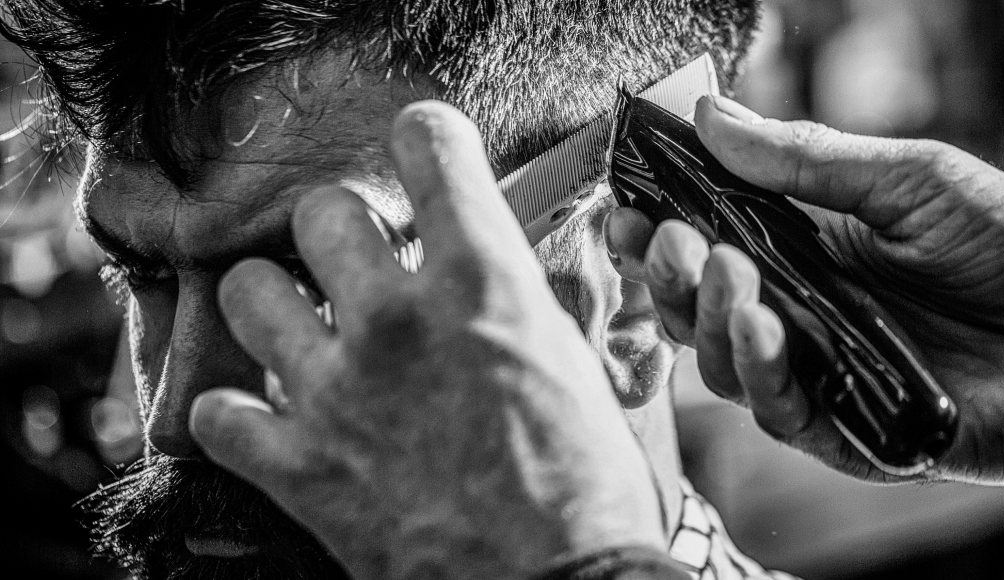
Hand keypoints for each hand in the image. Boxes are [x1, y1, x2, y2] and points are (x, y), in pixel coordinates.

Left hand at [187, 102, 663, 579]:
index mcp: (484, 285)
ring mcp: (338, 392)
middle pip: (322, 212)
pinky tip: (271, 420)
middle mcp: (398, 320)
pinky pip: (216, 413)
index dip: (428, 139)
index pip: (431, 148)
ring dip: (277, 305)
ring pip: (249, 292)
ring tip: (305, 332)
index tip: (427, 155)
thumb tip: (510, 266)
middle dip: (344, 230)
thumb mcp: (579, 372)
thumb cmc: (587, 487)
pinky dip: (238, 414)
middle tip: (365, 267)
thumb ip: (530, 304)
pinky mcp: (298, 468)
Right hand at [605, 95, 1003, 483]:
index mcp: (814, 251)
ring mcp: (827, 374)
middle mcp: (807, 315)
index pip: (712, 240)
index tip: (628, 201)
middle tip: (664, 237)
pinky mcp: (854, 432)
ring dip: (706, 318)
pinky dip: (758, 371)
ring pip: (725, 363)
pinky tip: (761, 326)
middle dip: (668, 274)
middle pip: (700, 308)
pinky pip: (782, 413)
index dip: (661, 225)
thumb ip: (807, 158)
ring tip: (721, 272)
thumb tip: (710, 113)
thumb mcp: (914, 181)